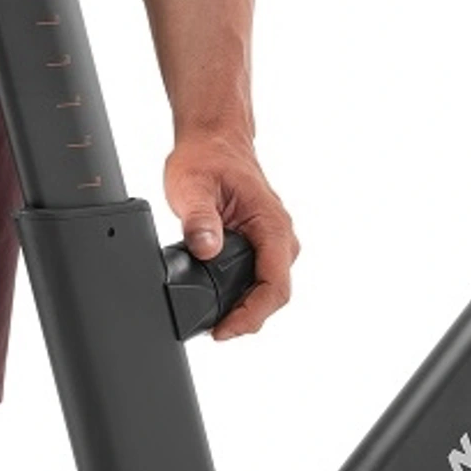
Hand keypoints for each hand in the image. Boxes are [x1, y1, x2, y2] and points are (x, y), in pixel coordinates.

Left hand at [164, 128, 297, 339]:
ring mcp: (273, 240)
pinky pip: (261, 278)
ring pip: (270, 288)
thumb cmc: (206, 156)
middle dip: (248, 318)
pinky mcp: (262, 243)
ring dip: (247, 309)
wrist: (213, 139)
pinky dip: (244, 295)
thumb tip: (206, 248)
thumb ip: (199, 219)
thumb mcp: (191, 186)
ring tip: (216, 320)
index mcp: (271, 223)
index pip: (275, 284)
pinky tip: (221, 301)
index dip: (252, 314)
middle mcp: (279, 235)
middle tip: (216, 331)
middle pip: (275, 294)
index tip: (225, 329)